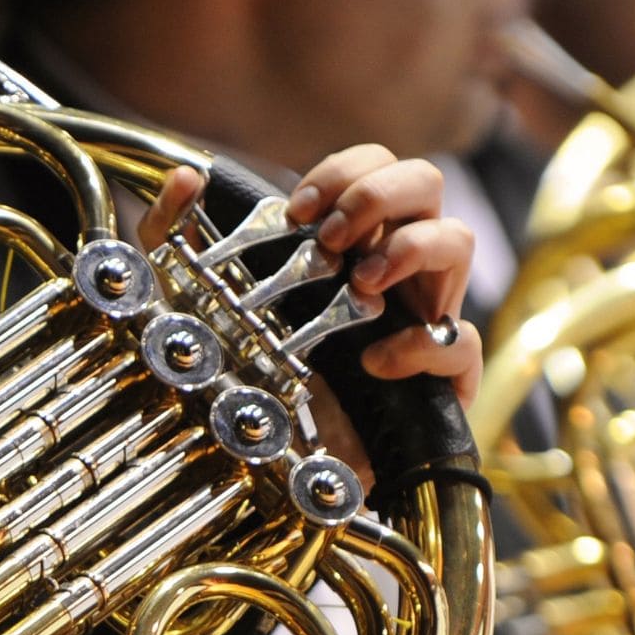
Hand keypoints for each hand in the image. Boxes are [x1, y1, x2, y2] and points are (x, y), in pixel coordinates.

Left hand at [139, 151, 485, 405]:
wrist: (280, 469)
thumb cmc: (250, 375)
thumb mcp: (194, 301)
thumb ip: (173, 236)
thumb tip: (187, 177)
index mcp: (351, 238)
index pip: (375, 165)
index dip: (344, 171)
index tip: (299, 211)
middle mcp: (395, 266)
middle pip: (426, 182)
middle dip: (380, 194)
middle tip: (331, 238)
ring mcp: (423, 315)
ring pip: (459, 241)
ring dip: (412, 247)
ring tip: (363, 282)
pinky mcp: (441, 377)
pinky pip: (461, 343)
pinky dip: (421, 345)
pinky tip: (375, 363)